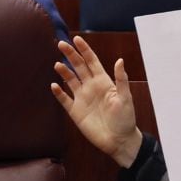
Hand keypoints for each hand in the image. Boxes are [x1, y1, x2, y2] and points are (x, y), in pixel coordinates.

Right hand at [51, 36, 142, 167]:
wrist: (119, 140)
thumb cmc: (126, 119)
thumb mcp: (125, 98)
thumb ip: (121, 80)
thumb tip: (119, 60)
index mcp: (103, 81)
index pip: (91, 61)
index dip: (84, 50)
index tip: (76, 39)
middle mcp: (91, 87)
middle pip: (78, 67)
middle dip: (70, 55)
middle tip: (61, 44)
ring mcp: (82, 98)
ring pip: (70, 80)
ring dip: (64, 72)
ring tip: (57, 64)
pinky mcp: (76, 111)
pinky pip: (64, 100)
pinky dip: (58, 92)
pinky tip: (54, 85)